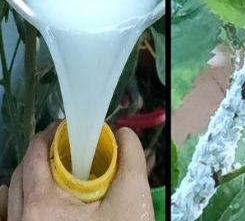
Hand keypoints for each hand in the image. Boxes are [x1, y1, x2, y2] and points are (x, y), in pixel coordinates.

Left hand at [6, 124, 152, 220]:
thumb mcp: (133, 195)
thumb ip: (130, 156)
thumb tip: (123, 133)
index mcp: (40, 206)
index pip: (35, 154)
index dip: (54, 133)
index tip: (74, 127)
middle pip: (23, 172)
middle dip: (46, 153)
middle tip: (75, 148)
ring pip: (18, 195)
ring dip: (38, 176)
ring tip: (68, 172)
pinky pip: (19, 215)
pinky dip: (31, 199)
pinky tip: (56, 198)